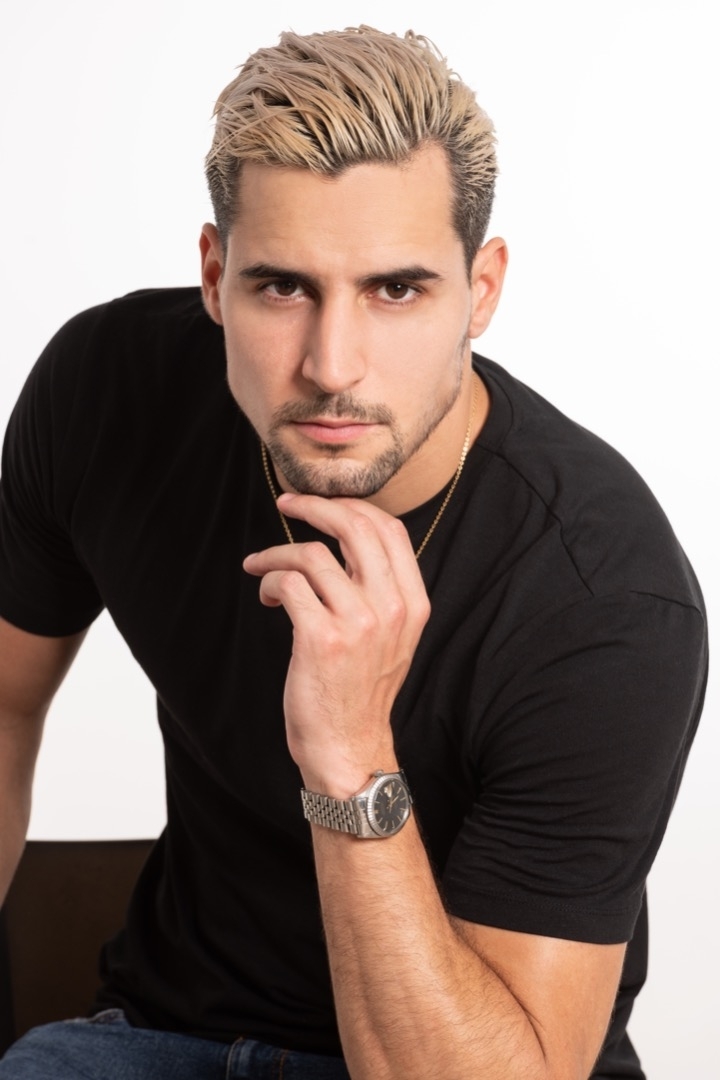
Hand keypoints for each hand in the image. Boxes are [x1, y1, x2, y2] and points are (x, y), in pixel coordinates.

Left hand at [243, 494, 429, 795]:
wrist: (349, 747)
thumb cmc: (360, 692)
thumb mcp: (391, 638)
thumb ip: (379, 592)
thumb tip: (345, 543)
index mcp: (413, 603)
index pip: (389, 530)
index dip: (353, 505)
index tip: (324, 503)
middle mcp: (391, 608)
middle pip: (354, 527)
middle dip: (314, 506)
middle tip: (286, 503)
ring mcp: (358, 623)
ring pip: (312, 555)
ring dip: (276, 554)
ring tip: (261, 567)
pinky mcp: (321, 639)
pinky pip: (288, 584)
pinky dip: (269, 582)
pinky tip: (266, 597)